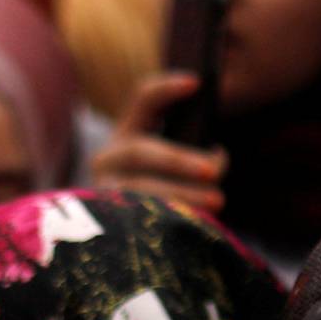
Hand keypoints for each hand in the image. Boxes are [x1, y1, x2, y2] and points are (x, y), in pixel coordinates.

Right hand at [89, 73, 228, 215]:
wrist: (131, 236)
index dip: (165, 89)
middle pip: (139, 151)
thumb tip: (216, 159)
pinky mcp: (107, 223)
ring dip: (182, 194)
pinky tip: (196, 222)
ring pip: (139, 189)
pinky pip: (138, 219)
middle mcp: (108, 159)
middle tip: (215, 169)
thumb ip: (193, 154)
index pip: (142, 99)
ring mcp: (103, 192)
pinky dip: (171, 218)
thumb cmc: (167, 193)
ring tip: (217, 200)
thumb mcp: (175, 165)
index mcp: (127, 134)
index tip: (196, 83)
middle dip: (179, 160)